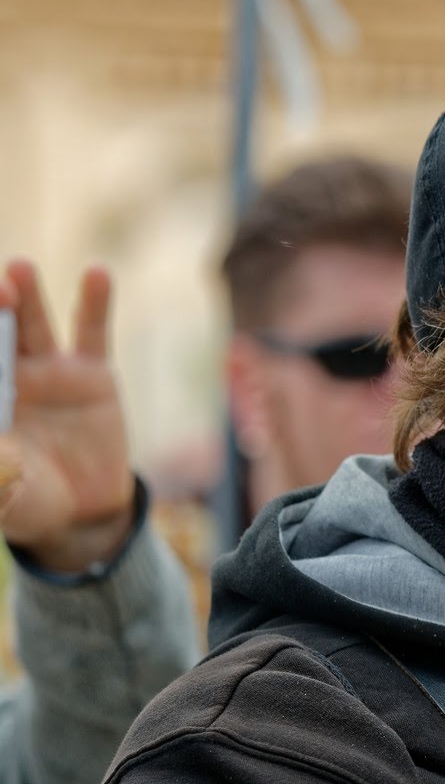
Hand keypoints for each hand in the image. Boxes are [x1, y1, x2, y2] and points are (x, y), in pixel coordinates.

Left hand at [0, 260, 135, 572]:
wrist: (82, 512)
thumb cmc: (27, 502)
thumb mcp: (4, 493)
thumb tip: (0, 453)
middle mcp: (6, 377)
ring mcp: (47, 371)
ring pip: (30, 325)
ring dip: (23, 296)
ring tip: (18, 271)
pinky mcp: (92, 373)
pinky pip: (92, 332)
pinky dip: (95, 302)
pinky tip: (96, 274)